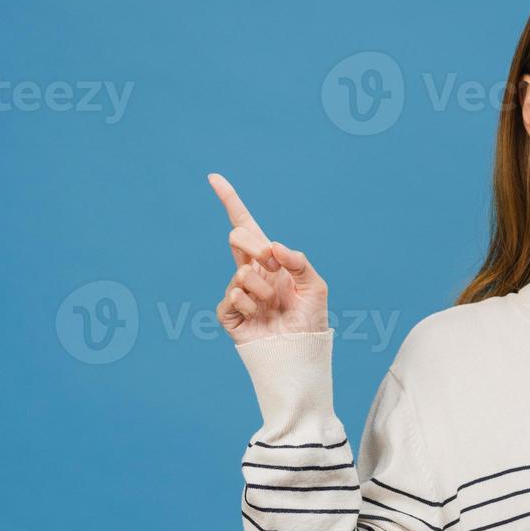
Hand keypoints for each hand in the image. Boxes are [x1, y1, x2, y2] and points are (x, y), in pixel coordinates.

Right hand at [209, 172, 327, 344]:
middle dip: (254, 247)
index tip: (214, 177)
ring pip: (241, 272)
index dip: (230, 201)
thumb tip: (273, 248)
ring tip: (273, 305)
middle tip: (272, 264)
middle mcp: (251, 271)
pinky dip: (250, 304)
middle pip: (237, 237)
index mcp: (270, 260)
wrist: (300, 352)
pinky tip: (259, 316)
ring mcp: (238, 292)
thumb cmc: (310, 320)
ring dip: (262, 288)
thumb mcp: (315, 286)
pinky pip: (233, 297)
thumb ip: (298, 261)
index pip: (246, 225)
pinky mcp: (229, 313)